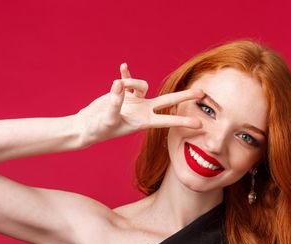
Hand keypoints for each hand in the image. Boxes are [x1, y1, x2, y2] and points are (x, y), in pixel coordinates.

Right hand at [75, 62, 203, 146]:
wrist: (87, 127)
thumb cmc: (97, 128)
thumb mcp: (107, 118)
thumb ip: (114, 101)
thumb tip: (119, 85)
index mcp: (143, 121)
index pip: (168, 120)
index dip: (183, 121)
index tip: (199, 124)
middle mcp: (143, 111)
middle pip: (169, 101)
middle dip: (185, 97)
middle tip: (202, 93)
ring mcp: (136, 102)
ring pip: (142, 85)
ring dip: (130, 82)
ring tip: (115, 86)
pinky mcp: (125, 95)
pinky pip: (129, 80)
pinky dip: (126, 74)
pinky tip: (123, 67)